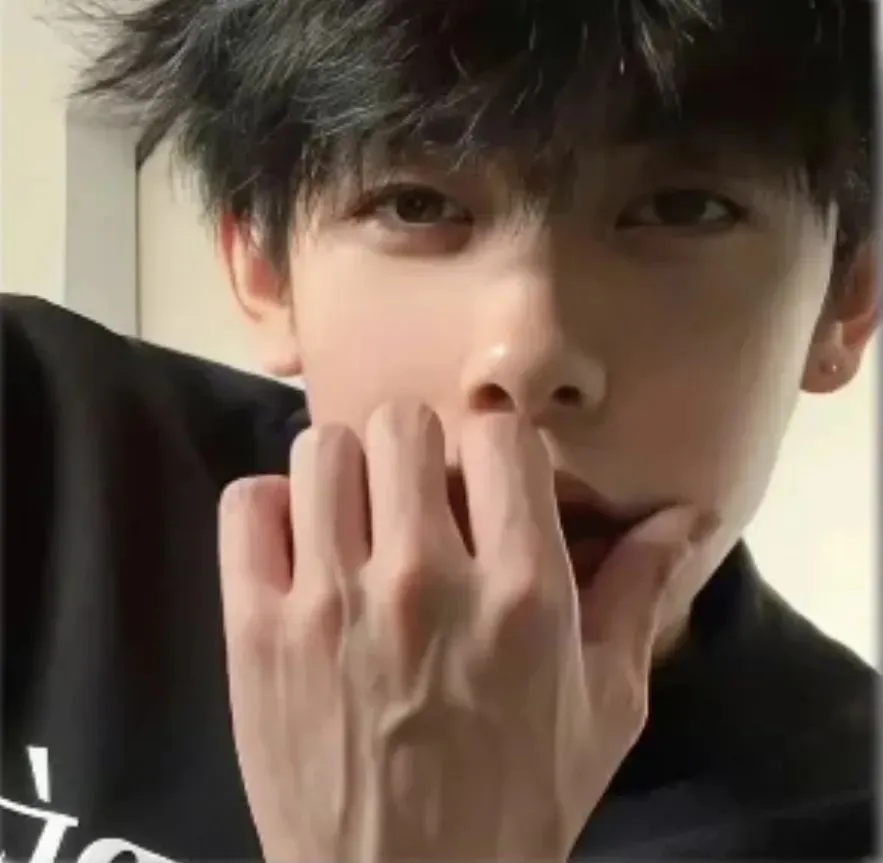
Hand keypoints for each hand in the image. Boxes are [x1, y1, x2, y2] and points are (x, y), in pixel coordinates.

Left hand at [218, 402, 699, 862]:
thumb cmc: (520, 798)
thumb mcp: (607, 705)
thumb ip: (641, 594)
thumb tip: (687, 516)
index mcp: (523, 591)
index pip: (499, 435)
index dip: (494, 446)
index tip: (486, 480)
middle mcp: (425, 579)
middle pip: (402, 424)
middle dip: (415, 450)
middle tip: (416, 496)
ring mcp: (332, 602)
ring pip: (323, 449)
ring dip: (344, 471)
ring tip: (355, 518)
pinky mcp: (258, 631)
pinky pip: (248, 505)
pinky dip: (270, 508)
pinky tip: (298, 545)